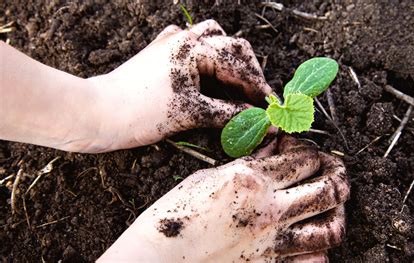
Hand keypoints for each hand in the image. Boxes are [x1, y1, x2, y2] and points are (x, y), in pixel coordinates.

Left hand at [88, 20, 272, 151]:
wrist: (97, 114)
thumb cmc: (141, 112)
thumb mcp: (192, 113)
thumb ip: (232, 115)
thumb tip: (264, 124)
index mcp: (195, 48)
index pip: (240, 63)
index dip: (259, 87)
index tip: (270, 107)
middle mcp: (185, 38)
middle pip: (232, 47)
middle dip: (248, 73)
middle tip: (256, 100)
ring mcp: (171, 42)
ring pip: (213, 39)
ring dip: (229, 61)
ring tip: (235, 87)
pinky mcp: (160, 53)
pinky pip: (191, 45)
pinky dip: (206, 58)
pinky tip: (207, 76)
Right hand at [99, 136, 349, 261]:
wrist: (157, 260)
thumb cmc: (172, 215)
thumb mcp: (207, 178)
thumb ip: (246, 163)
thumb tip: (272, 149)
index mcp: (251, 180)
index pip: (304, 158)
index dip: (310, 150)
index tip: (303, 151)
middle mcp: (270, 210)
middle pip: (330, 188)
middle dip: (338, 175)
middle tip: (332, 171)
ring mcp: (273, 242)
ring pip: (332, 227)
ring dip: (338, 212)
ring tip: (332, 204)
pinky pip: (314, 259)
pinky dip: (321, 248)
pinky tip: (313, 238)